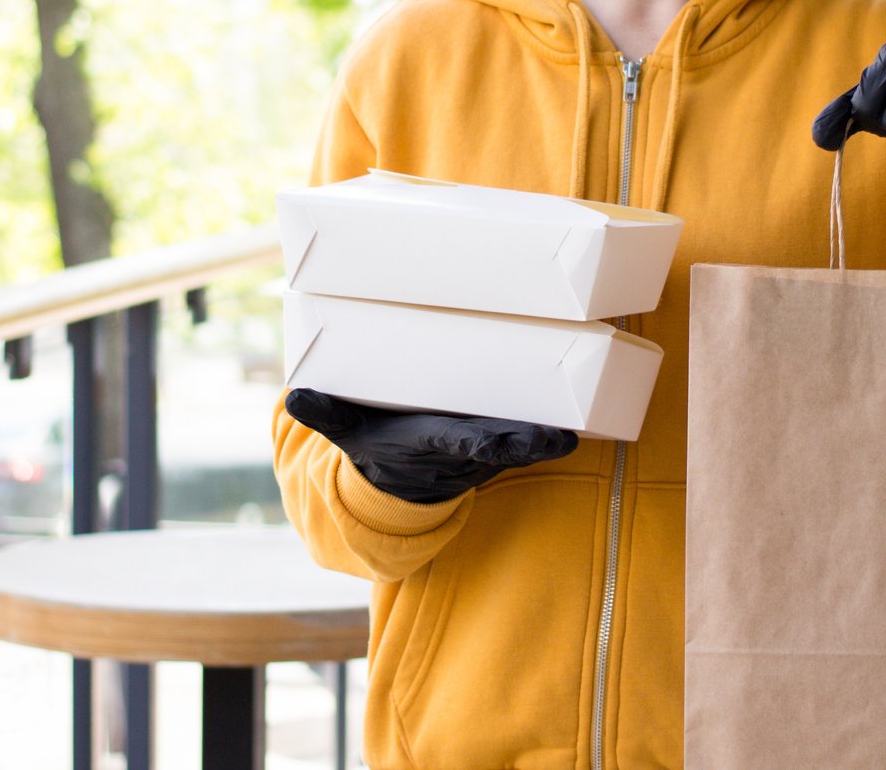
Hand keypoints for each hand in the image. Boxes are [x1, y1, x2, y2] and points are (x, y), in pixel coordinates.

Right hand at [284, 388, 578, 503]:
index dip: (487, 443)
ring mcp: (489, 445)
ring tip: (580, 423)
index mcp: (434, 443)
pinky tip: (590, 407)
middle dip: (530, 442)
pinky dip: (554, 425)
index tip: (504, 443)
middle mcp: (469, 447)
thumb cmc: (377, 449)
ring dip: (549, 436)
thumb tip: (295, 399)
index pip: (464, 443)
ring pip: (525, 439)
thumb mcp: (349, 434)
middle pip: (506, 444)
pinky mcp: (501, 439)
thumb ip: (327, 414)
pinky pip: (532, 430)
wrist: (399, 485)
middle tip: (558, 437)